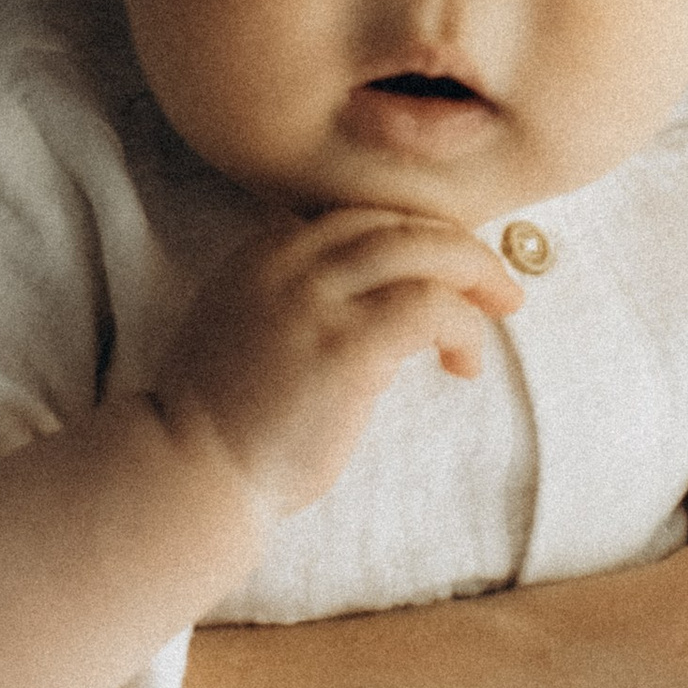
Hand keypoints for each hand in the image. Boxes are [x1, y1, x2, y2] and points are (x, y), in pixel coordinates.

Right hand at [151, 209, 519, 519]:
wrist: (189, 472)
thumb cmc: (228, 421)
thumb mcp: (253, 328)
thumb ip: (303, 297)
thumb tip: (384, 299)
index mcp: (265, 250)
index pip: (364, 215)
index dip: (419, 237)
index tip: (451, 272)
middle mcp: (288, 259)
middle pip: (399, 219)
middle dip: (460, 247)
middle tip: (499, 287)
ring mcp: (315, 298)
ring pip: (425, 248)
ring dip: (477, 276)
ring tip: (499, 315)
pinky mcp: (346, 345)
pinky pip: (431, 306)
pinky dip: (464, 326)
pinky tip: (463, 364)